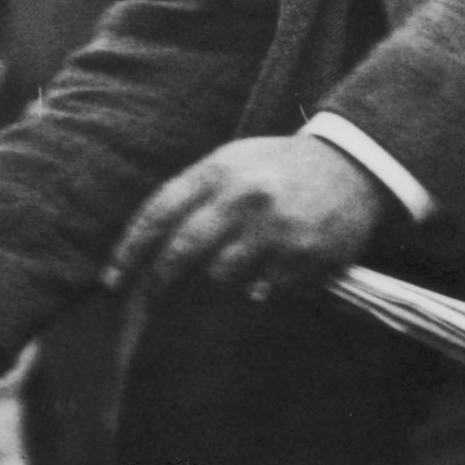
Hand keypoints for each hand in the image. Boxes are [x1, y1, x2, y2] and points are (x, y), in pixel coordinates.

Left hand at [111, 134, 391, 302]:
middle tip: (148, 302)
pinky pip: (263, 291)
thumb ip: (190, 195)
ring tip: (212, 289)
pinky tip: (260, 284)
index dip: (129, 252)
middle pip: (182, 252)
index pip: (158, 214)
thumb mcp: (231, 161)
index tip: (112, 281)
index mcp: (218, 170)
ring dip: (209, 290)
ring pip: (219, 278)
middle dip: (158, 282)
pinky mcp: (305, 256)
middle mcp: (244, 198)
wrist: (352, 165)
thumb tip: (144, 246)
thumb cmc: (277, 167)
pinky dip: (254, 293)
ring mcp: (275, 229)